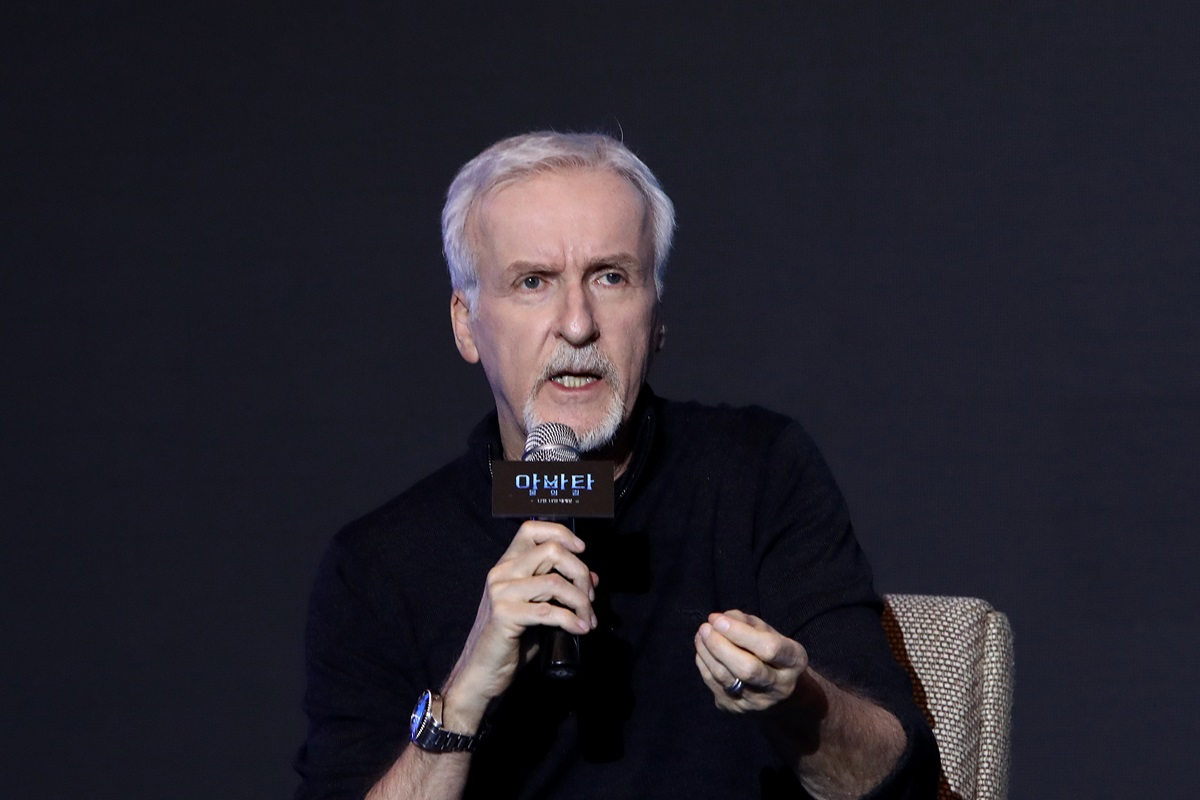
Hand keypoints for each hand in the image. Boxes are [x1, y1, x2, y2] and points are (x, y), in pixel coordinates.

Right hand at [441, 520, 597, 727]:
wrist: (481, 671)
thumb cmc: (510, 639)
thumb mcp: (536, 607)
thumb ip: (558, 589)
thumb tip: (591, 577)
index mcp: (507, 565)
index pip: (531, 528)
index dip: (561, 533)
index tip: (582, 550)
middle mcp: (501, 572)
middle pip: (551, 551)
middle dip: (580, 572)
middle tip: (590, 597)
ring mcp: (501, 592)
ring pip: (554, 582)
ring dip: (580, 601)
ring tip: (588, 618)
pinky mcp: (504, 615)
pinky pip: (548, 611)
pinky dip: (571, 620)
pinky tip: (581, 629)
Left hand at [694, 610, 807, 713]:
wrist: (780, 694)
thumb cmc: (773, 655)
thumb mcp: (769, 633)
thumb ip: (746, 622)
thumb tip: (719, 620)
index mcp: (794, 662)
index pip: (769, 648)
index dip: (740, 632)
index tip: (718, 619)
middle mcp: (779, 687)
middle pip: (747, 669)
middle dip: (720, 645)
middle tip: (705, 627)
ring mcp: (757, 702)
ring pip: (725, 677)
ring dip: (707, 652)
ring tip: (701, 634)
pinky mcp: (736, 709)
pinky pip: (713, 684)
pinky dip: (703, 663)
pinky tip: (702, 649)